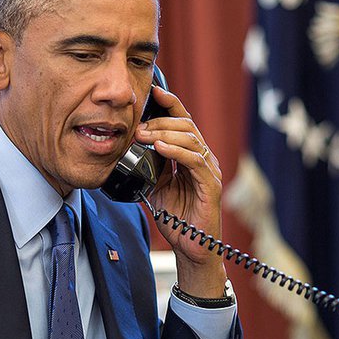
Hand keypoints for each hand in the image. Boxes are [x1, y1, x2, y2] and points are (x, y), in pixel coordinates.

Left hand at [135, 86, 227, 297]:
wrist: (191, 247)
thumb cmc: (177, 217)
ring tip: (144, 135)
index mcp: (191, 156)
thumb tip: (127, 147)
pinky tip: (160, 147)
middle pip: (186, 126)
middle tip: (138, 125)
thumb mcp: (156, 186)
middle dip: (160, 120)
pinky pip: (195, 161)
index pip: (183, 122)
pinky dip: (176, 151)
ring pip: (191, 139)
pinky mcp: (211, 185)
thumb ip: (148, 165)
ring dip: (164, 133)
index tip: (153, 91)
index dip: (170, 104)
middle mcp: (203, 159)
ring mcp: (209, 171)